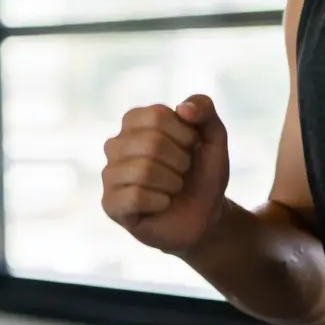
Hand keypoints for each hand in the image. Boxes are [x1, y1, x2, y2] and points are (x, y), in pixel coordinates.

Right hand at [101, 95, 231, 255]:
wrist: (204, 216)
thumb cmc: (202, 174)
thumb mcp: (214, 136)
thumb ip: (204, 108)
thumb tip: (182, 108)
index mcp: (135, 121)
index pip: (158, 116)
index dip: (185, 135)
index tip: (190, 148)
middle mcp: (116, 144)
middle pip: (151, 143)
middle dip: (180, 162)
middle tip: (182, 172)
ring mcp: (110, 174)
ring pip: (143, 171)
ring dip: (172, 183)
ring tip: (172, 188)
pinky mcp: (110, 204)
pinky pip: (135, 197)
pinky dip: (160, 202)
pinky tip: (161, 204)